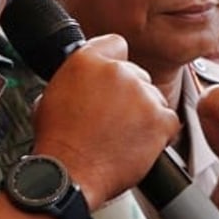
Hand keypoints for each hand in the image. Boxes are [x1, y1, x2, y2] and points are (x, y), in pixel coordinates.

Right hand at [33, 34, 179, 208]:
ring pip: (154, 97)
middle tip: (114, 117)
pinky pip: (169, 121)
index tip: (112, 78)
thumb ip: (73, 80)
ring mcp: (141, 94)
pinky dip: (159, 133)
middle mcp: (117, 72)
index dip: (114, 63)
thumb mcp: (49, 97)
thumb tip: (82, 83)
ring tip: (123, 136)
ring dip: (144, 114)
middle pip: (136, 74)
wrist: (69, 174)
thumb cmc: (58, 142)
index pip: (115, 44)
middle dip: (129, 94)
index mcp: (86, 60)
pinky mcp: (160, 119)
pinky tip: (137, 144)